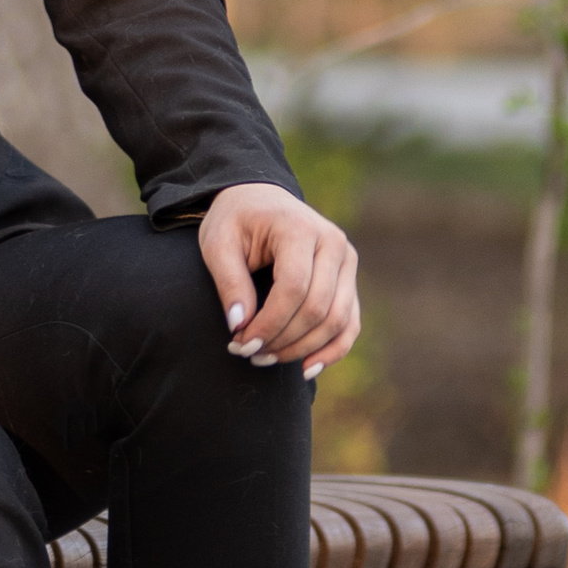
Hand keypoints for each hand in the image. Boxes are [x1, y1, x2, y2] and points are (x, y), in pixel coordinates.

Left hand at [197, 183, 359, 380]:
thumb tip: (239, 325)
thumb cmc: (234, 221)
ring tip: (267, 359)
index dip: (269, 322)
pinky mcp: (349, 280)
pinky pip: (350, 323)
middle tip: (249, 354)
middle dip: (283, 339)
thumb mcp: (218, 243)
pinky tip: (307, 368)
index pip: (293, 287)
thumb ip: (228, 282)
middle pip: (318, 308)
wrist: (259, 200)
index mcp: (300, 229)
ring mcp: (347, 262)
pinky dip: (333, 349)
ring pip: (338, 320)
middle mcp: (333, 244)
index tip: (241, 343)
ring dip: (304, 348)